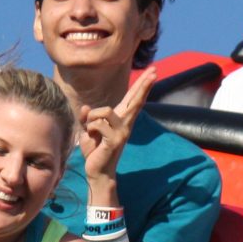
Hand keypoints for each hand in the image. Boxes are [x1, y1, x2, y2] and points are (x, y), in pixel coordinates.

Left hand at [77, 68, 155, 185]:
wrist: (97, 171)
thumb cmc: (94, 150)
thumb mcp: (88, 129)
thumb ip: (88, 116)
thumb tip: (86, 107)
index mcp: (121, 120)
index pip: (133, 98)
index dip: (142, 85)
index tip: (153, 71)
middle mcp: (125, 124)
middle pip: (135, 100)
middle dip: (144, 84)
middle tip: (155, 70)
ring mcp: (122, 132)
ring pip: (105, 110)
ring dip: (92, 118)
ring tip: (91, 130)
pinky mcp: (114, 140)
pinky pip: (96, 124)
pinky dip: (89, 129)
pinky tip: (92, 139)